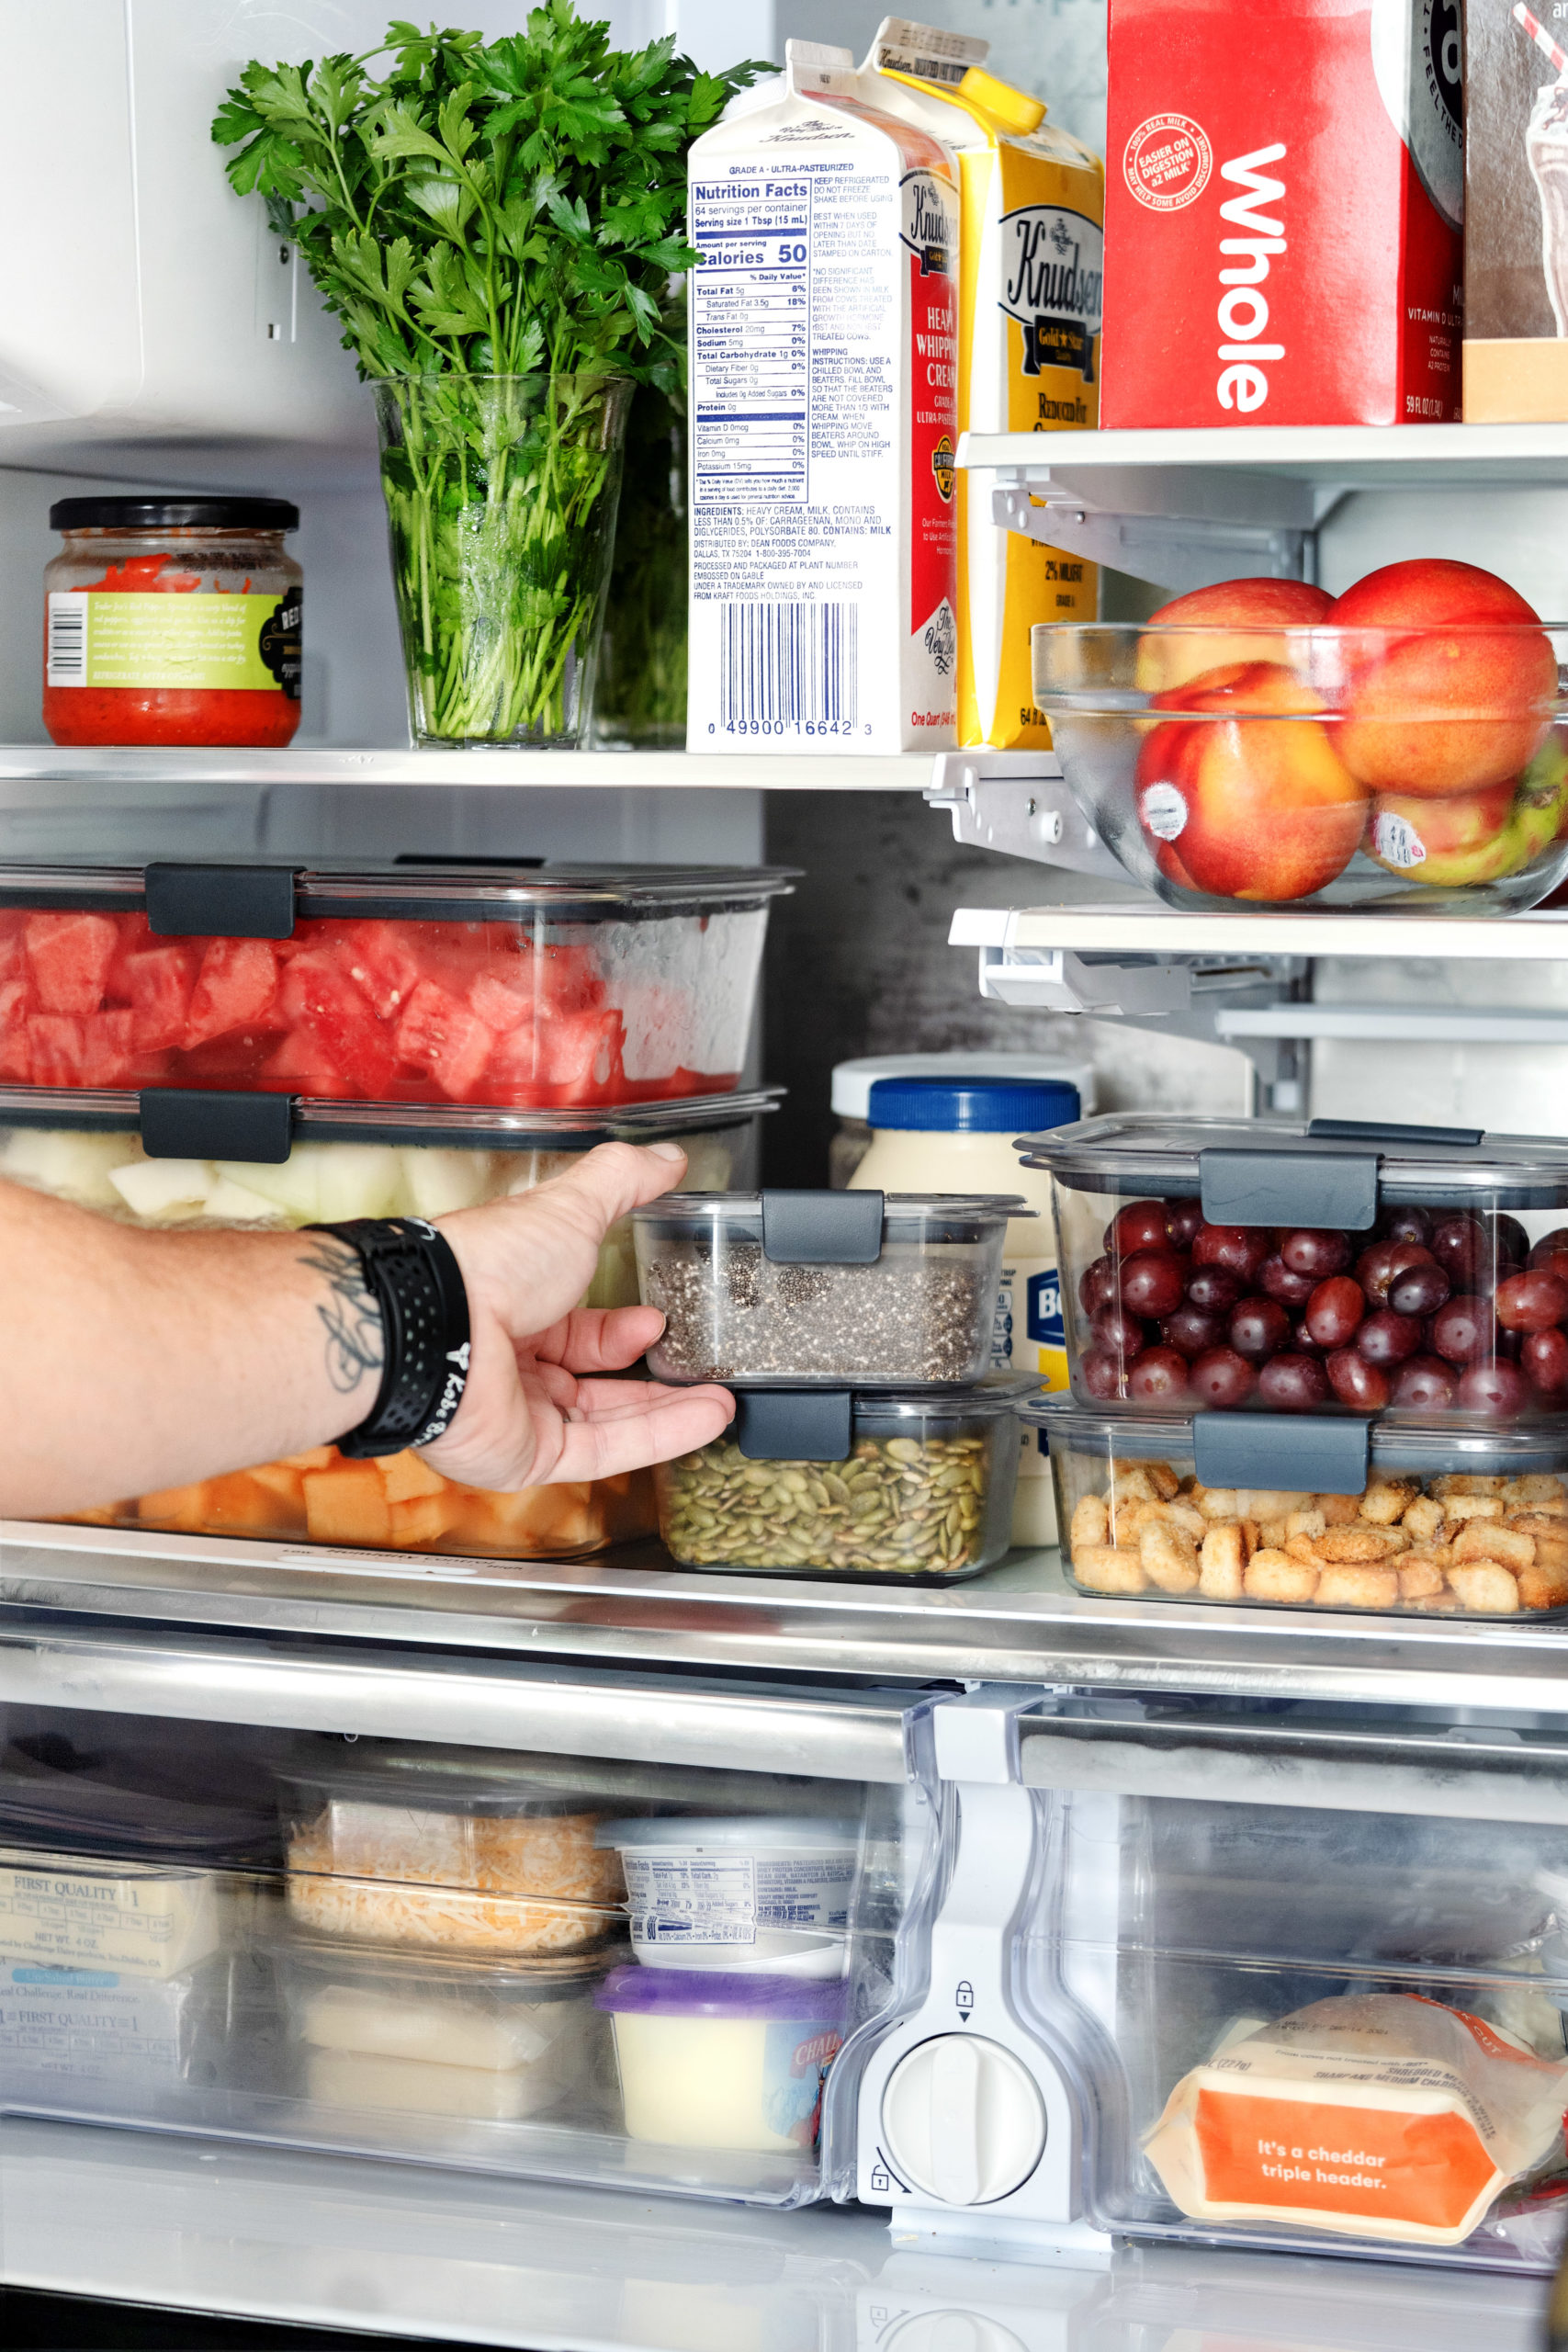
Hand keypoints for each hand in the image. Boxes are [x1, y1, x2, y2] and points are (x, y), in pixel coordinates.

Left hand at [419, 1140, 732, 1492]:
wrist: (442, 1321)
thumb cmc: (491, 1262)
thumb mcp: (570, 1207)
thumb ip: (622, 1181)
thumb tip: (666, 1158)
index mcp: (510, 1307)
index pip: (575, 1330)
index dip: (620, 1330)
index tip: (659, 1320)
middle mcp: (509, 1364)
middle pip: (592, 1380)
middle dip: (651, 1376)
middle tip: (698, 1367)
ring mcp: (517, 1414)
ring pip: (606, 1421)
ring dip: (668, 1410)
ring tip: (723, 1400)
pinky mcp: (527, 1455)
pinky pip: (604, 1451)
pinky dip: (659, 1437)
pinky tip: (706, 1419)